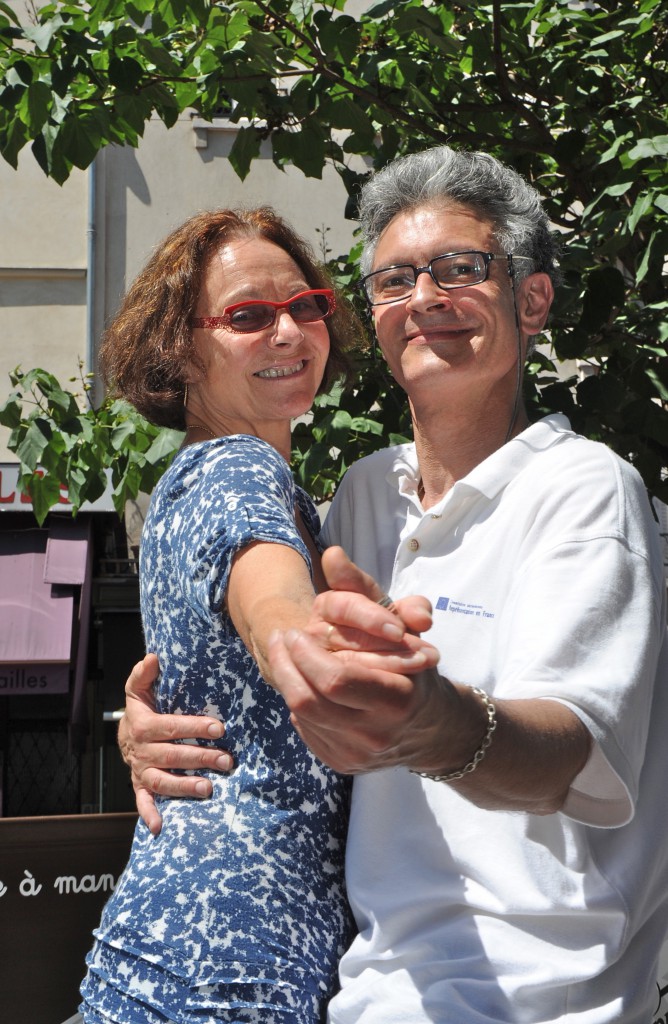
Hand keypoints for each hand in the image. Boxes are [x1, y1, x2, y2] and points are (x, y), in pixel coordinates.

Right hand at [119, 654, 232, 834]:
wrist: (123, 736)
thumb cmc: (141, 709)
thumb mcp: (138, 689)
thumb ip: (144, 674)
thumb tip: (154, 657)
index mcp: (144, 726)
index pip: (172, 727)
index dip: (195, 728)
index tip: (219, 728)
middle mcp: (142, 751)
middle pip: (173, 756)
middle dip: (200, 758)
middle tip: (227, 760)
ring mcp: (142, 771)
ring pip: (162, 781)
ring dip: (184, 787)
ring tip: (209, 789)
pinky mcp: (141, 786)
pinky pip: (143, 801)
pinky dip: (150, 814)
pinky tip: (159, 827)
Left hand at [267, 547, 466, 773]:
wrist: (435, 728)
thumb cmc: (414, 661)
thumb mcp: (396, 620)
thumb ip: (363, 588)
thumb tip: (332, 555)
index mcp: (396, 697)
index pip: (334, 678)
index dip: (306, 653)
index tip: (295, 631)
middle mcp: (377, 733)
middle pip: (311, 700)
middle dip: (288, 665)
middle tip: (282, 640)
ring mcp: (358, 754)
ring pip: (303, 717)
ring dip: (287, 680)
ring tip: (284, 655)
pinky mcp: (344, 764)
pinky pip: (308, 732)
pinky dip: (301, 704)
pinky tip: (304, 684)